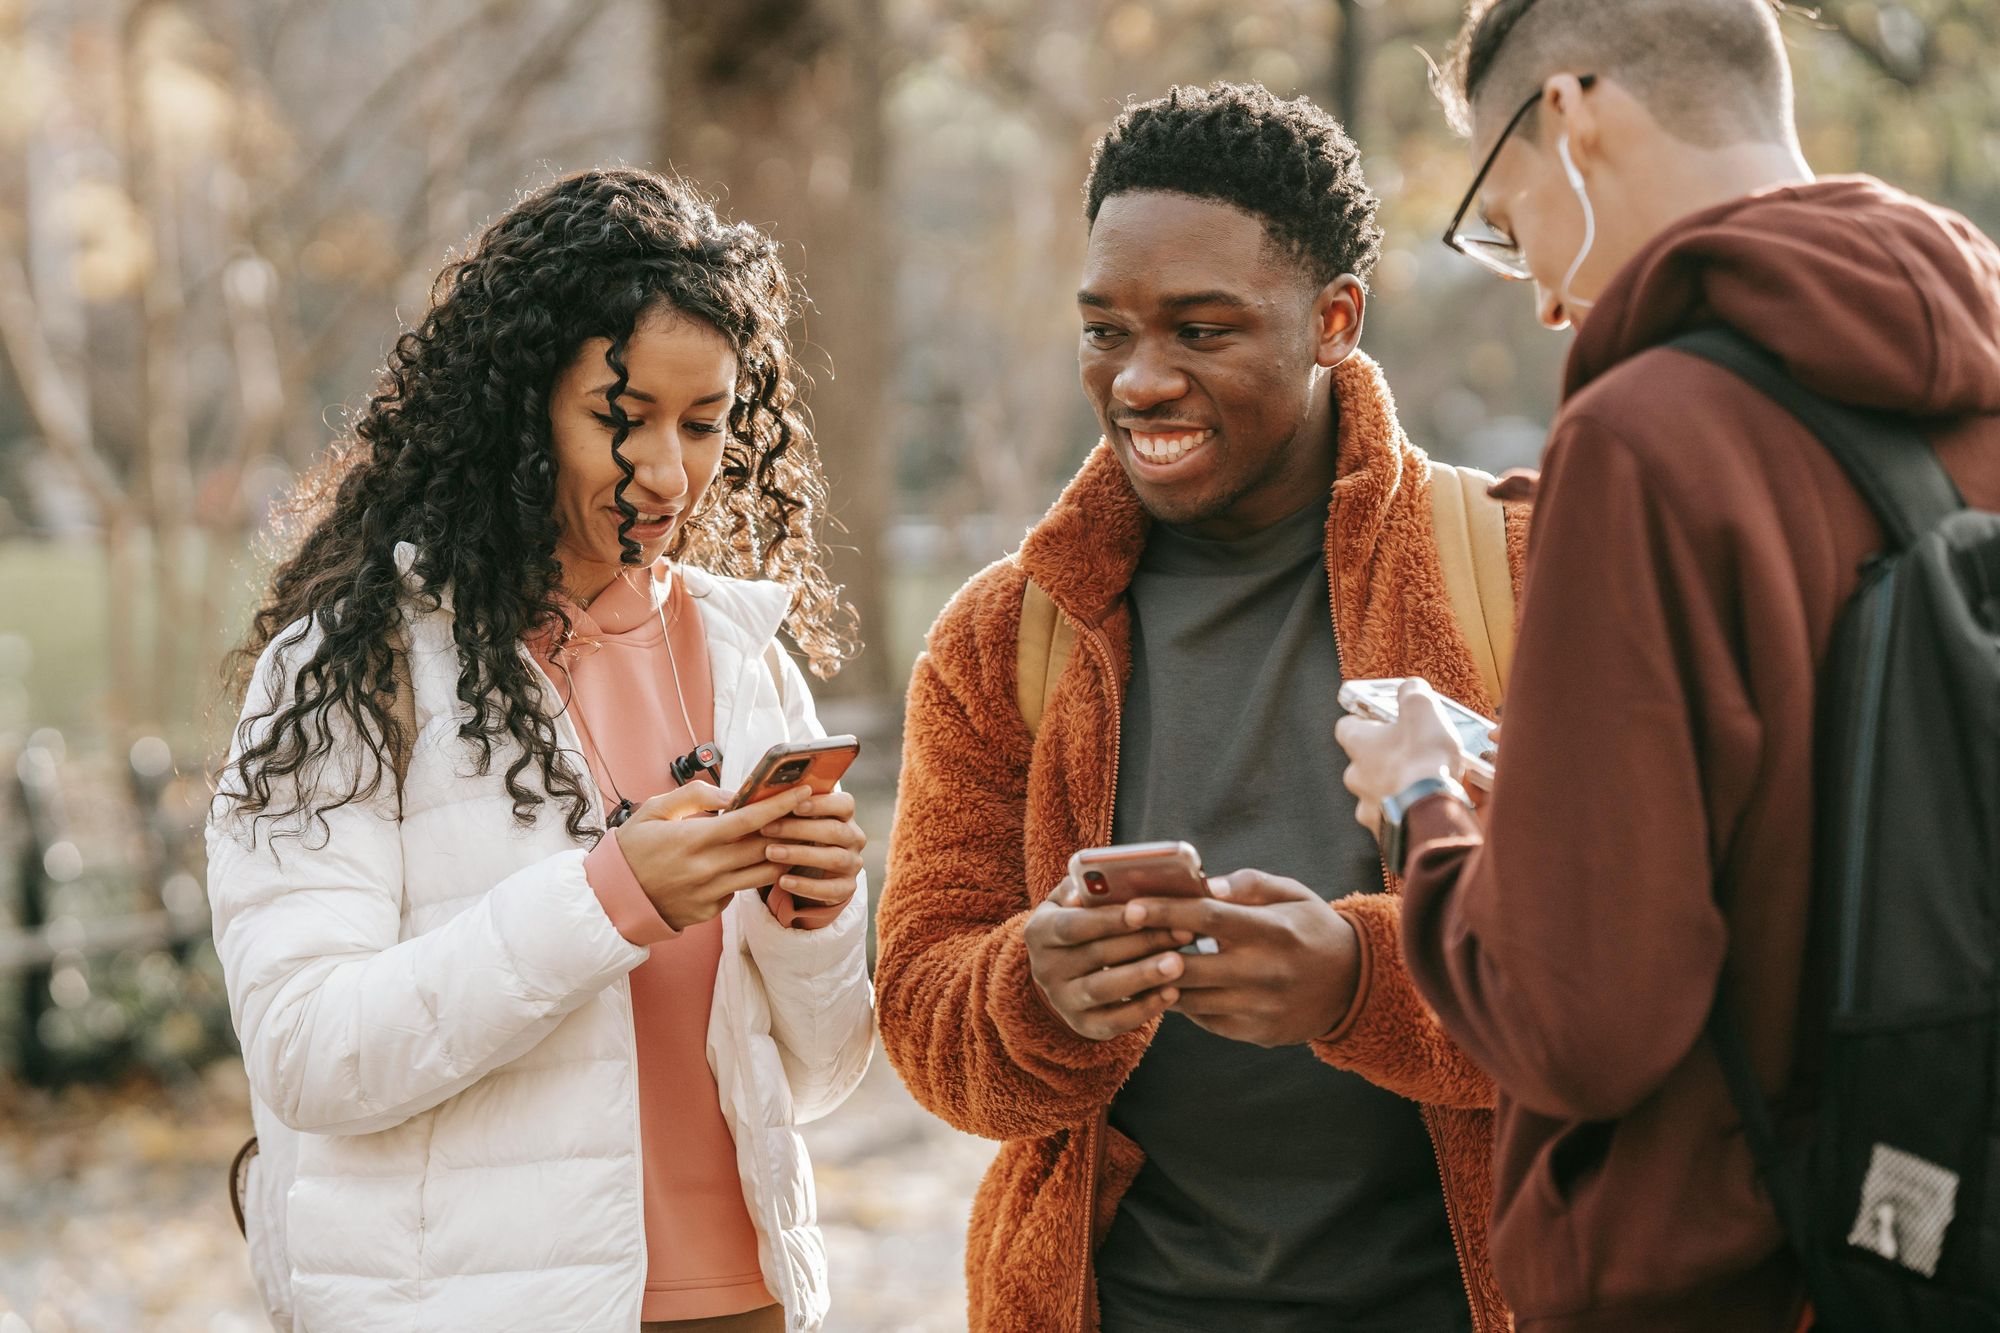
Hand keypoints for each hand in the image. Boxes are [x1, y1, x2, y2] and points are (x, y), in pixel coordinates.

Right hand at [612, 782, 812, 929]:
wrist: (611, 898)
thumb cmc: (633, 848)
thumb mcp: (654, 810)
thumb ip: (695, 796)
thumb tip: (732, 794)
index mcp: (694, 839)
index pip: (750, 821)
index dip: (781, 805)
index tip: (804, 791)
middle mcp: (707, 869)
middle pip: (765, 849)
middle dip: (791, 829)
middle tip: (809, 813)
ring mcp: (710, 894)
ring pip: (763, 875)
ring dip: (782, 856)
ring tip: (794, 838)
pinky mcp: (710, 911)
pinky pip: (740, 890)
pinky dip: (751, 875)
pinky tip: (756, 863)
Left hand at [759, 788, 865, 906]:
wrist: (810, 874)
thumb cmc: (798, 838)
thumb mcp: (796, 820)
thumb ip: (782, 807)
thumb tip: (744, 797)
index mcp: (844, 816)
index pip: (845, 804)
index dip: (822, 804)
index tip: (794, 805)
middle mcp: (854, 838)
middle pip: (835, 830)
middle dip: (799, 829)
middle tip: (767, 829)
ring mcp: (853, 864)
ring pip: (834, 858)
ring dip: (800, 854)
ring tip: (770, 853)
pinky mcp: (846, 888)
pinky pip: (830, 889)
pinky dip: (806, 886)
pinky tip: (782, 881)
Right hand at [1024, 874, 1196, 1040]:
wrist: (1066, 971)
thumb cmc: (1082, 923)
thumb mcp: (1072, 902)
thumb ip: (1087, 887)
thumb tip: (1102, 876)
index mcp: (1039, 932)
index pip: (1072, 925)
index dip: (1108, 920)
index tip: (1144, 911)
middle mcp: (1045, 969)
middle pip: (1096, 955)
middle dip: (1142, 943)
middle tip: (1183, 932)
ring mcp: (1062, 1001)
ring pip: (1104, 989)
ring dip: (1144, 976)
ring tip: (1179, 963)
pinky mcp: (1083, 1026)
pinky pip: (1114, 1022)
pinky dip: (1144, 1009)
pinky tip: (1173, 993)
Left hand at [1123, 871, 1359, 1047]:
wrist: (1354, 985)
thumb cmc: (1311, 929)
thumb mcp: (1292, 894)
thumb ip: (1248, 885)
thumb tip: (1205, 884)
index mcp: (1273, 931)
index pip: (1208, 919)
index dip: (1165, 912)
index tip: (1129, 907)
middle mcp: (1264, 972)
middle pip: (1189, 965)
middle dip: (1148, 953)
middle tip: (1118, 940)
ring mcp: (1259, 1008)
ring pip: (1190, 998)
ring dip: (1158, 980)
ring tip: (1134, 962)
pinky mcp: (1256, 1033)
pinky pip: (1204, 1019)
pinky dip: (1182, 1002)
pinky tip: (1170, 984)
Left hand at [1334, 677, 1464, 833]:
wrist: (1432, 814)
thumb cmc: (1423, 759)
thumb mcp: (1423, 710)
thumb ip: (1413, 693)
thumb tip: (1410, 687)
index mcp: (1359, 746)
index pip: (1347, 727)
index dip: (1363, 720)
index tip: (1379, 717)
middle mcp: (1356, 778)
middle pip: (1364, 762)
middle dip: (1387, 757)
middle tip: (1415, 752)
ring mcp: (1370, 808)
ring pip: (1381, 792)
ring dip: (1401, 786)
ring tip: (1430, 783)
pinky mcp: (1387, 833)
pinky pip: (1399, 818)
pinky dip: (1413, 811)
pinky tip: (1435, 806)